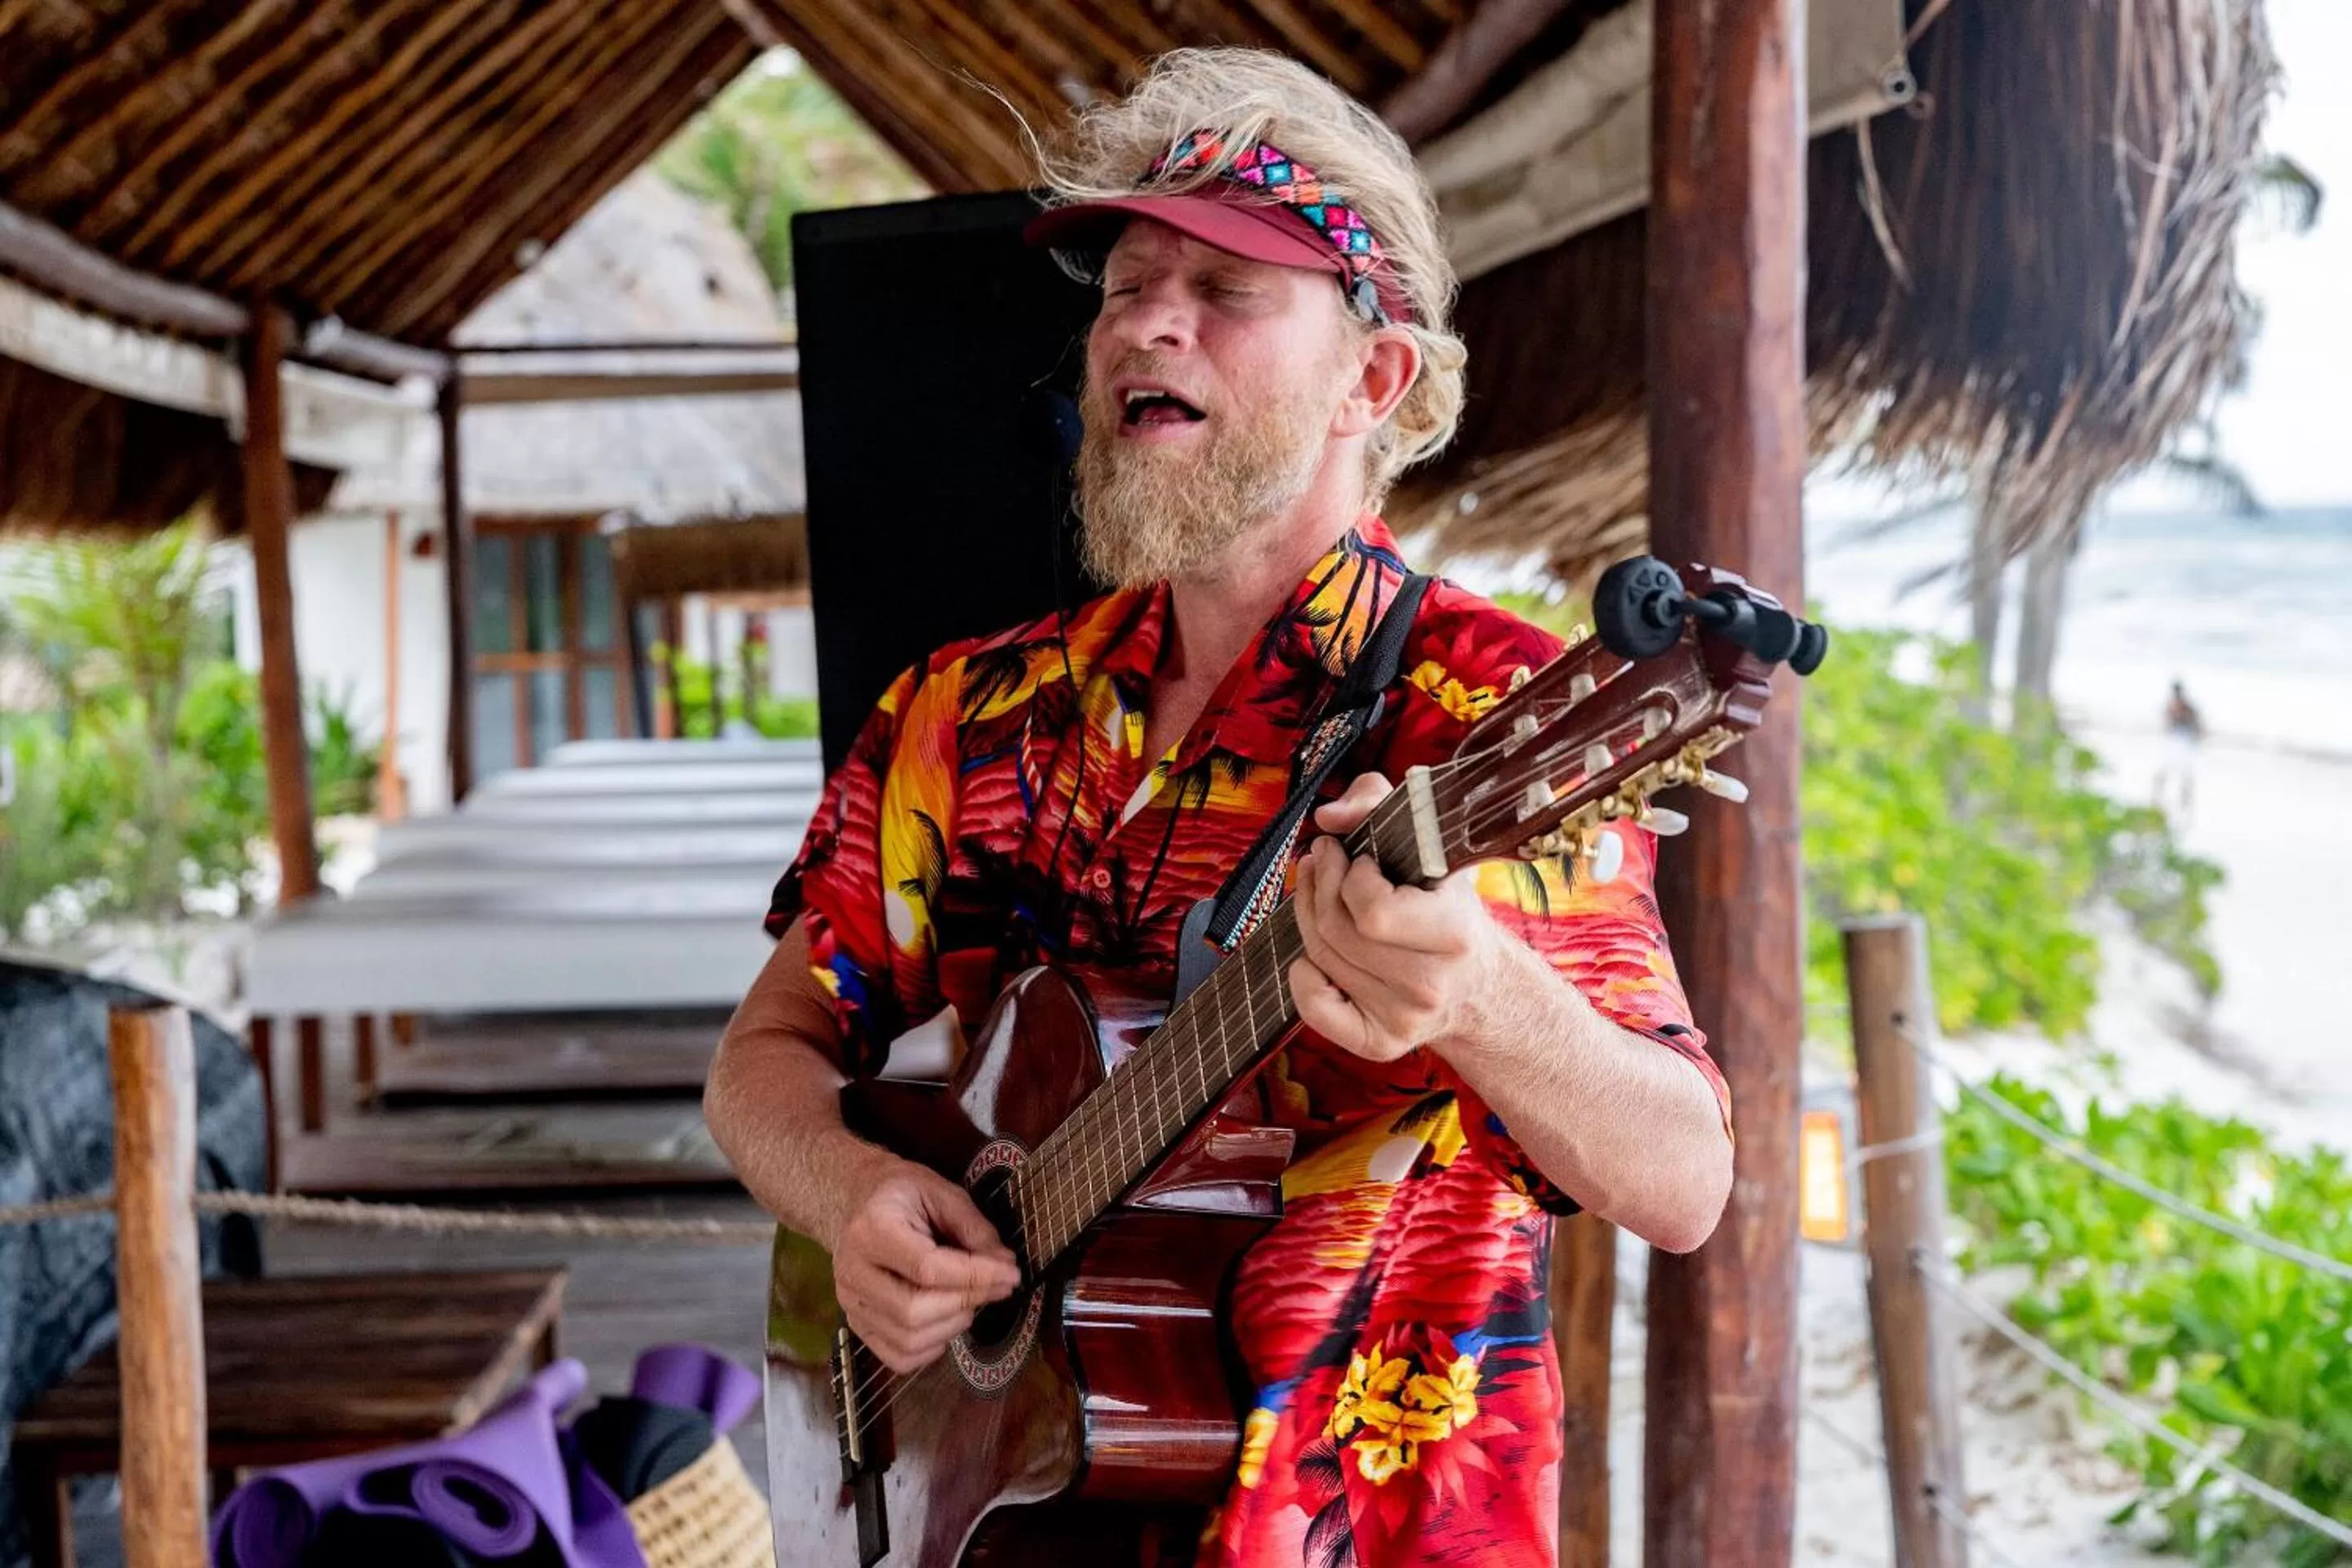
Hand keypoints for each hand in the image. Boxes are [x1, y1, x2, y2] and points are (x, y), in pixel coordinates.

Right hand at [830, 1158, 1021, 1372]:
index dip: (975, 1276)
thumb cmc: (904, 1193)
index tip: (1012, 1274)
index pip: (926, 1268)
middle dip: (966, 1302)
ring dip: (953, 1326)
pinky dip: (931, 1348)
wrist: (859, 1199)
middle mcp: (853, 1271)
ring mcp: (850, 1302)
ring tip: (971, 1299)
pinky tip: (947, 1321)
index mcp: (871, 1229)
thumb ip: (975, 1230)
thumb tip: (1006, 1267)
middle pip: (913, 1311)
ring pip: (907, 1339)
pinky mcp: (856, 1323)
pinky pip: (897, 1356)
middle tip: (996, 1287)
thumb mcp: (943, 1193)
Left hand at [1288, 772, 1502, 1063]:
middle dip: (1319, 886)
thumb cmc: (1448, 906)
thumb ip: (1379, 802)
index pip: (1372, 911)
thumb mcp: (1432, 843)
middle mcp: (1430, 984)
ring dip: (1308, 916)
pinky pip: (1317, 1010)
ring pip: (1322, 959)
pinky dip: (1303, 978)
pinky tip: (1313, 955)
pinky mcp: (1382, 1043)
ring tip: (1319, 889)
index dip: (1351, 876)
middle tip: (1322, 859)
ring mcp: (1405, 1019)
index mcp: (1455, 934)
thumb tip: (1328, 817)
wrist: (1479, 986)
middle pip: (1337, 932)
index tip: (1360, 857)